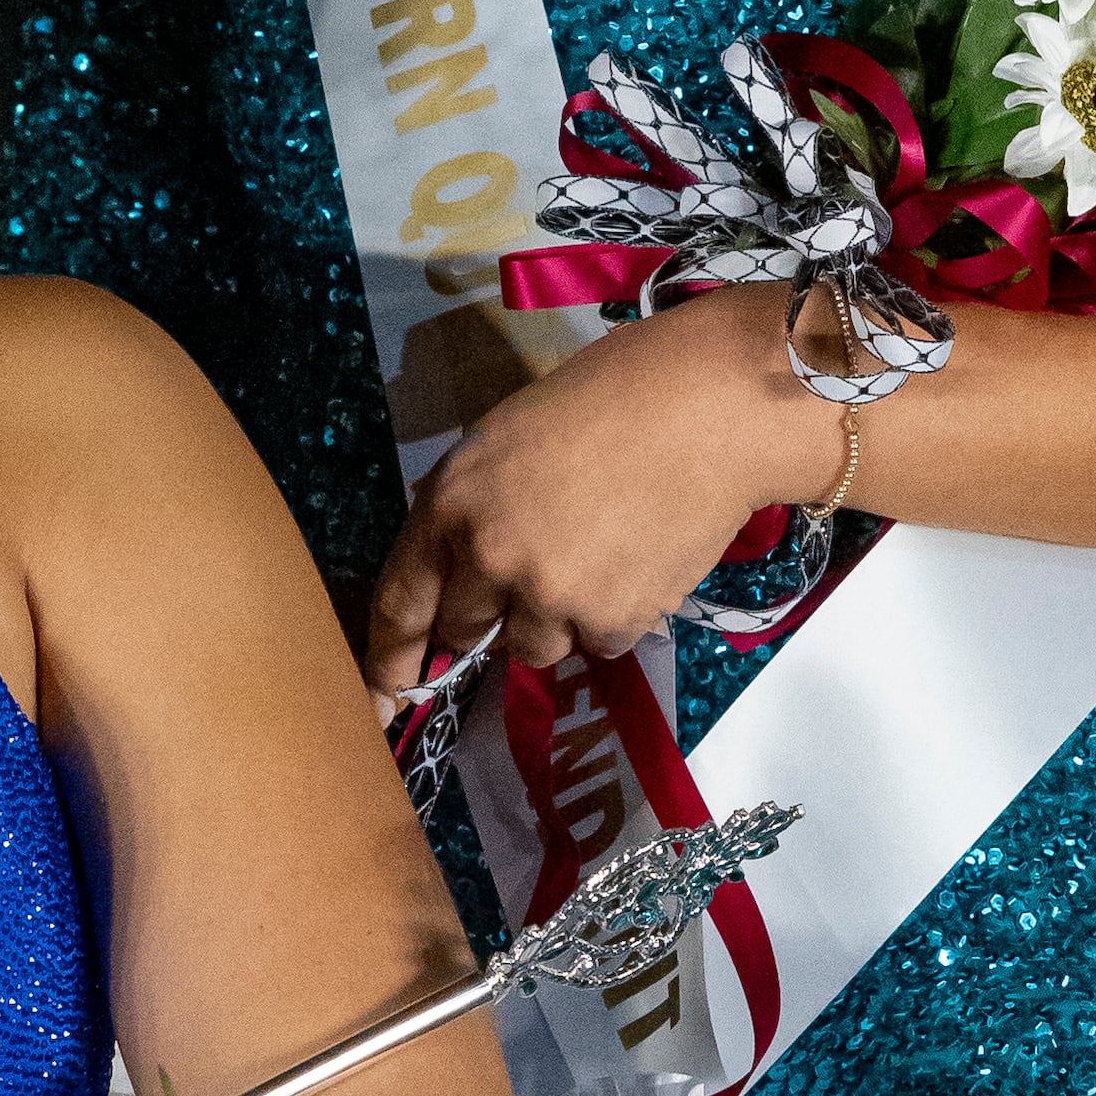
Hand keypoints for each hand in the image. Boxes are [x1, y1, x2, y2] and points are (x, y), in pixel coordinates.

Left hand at [365, 286, 846, 696]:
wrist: (711, 409)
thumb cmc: (611, 399)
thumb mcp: (506, 439)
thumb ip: (470, 507)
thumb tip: (458, 568)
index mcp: (451, 503)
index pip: (402, 602)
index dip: (391, 656)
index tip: (384, 695)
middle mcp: (490, 558)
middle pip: (467, 631)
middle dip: (491, 614)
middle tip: (538, 568)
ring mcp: (550, 595)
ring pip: (533, 647)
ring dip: (556, 619)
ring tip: (601, 551)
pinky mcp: (611, 619)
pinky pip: (596, 643)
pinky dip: (613, 616)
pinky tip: (638, 558)